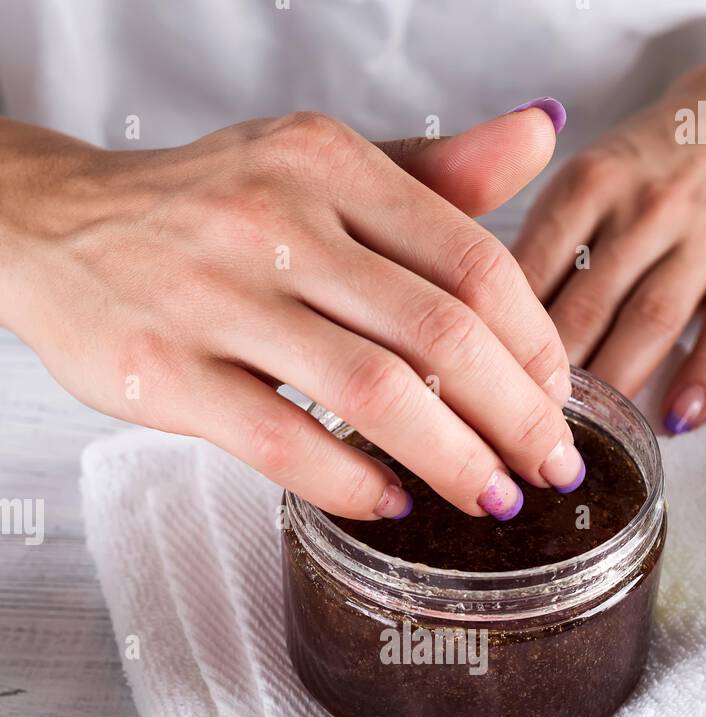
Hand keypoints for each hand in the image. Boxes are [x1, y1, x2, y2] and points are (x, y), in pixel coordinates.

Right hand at [0, 108, 581, 517]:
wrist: (55, 227)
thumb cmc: (205, 207)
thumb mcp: (317, 165)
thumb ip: (432, 170)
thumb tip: (541, 136)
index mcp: (328, 164)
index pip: (471, 260)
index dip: (533, 344)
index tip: (561, 399)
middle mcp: (279, 220)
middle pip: (439, 334)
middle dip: (516, 417)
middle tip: (551, 468)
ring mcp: (219, 298)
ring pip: (372, 394)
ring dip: (452, 459)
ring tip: (492, 498)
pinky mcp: (168, 371)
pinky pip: (281, 440)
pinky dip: (351, 481)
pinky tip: (392, 503)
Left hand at [512, 39, 705, 430]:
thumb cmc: (652, 167)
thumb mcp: (587, 180)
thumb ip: (544, 248)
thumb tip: (488, 334)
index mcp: (589, 184)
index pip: (532, 272)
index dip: (502, 340)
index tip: (484, 394)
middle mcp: (647, 206)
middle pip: (586, 306)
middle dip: (551, 378)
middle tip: (523, 434)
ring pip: (650, 321)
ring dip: (615, 383)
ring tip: (586, 440)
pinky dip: (703, 378)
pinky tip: (677, 419)